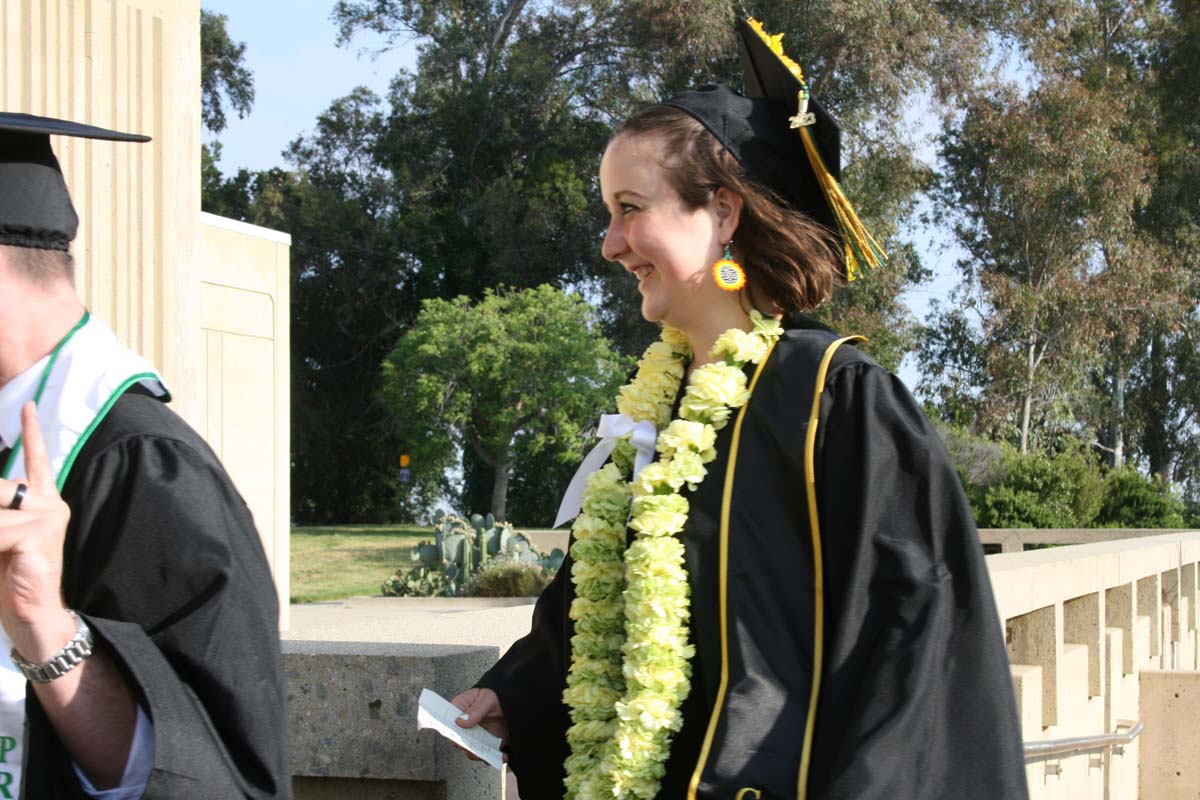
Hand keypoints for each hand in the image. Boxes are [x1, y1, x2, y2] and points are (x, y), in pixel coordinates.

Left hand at [0, 402, 74, 662]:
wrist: (34, 619)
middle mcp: (51, 505)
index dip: (32, 432)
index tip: (27, 404)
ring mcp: (48, 519)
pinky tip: (2, 560)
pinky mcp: (38, 536)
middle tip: (2, 540)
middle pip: (0, 487)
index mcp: (44, 505)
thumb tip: (0, 494)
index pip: (37, 462)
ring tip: (1, 553)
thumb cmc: (11, 582)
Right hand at [451, 687, 509, 761]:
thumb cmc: (495, 695)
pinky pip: (484, 755)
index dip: (452, 732)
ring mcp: (474, 736)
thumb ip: (475, 710)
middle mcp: (463, 725)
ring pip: (470, 751)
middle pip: (458, 741)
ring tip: (492, 754)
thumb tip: (459, 722)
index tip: (461, 738)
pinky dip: (492, 758)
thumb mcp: (488, 698)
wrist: (512, 701)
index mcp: (459, 709)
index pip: (448, 723)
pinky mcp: (485, 743)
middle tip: (478, 748)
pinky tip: (502, 756)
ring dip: (480, 755)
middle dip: (468, 747)